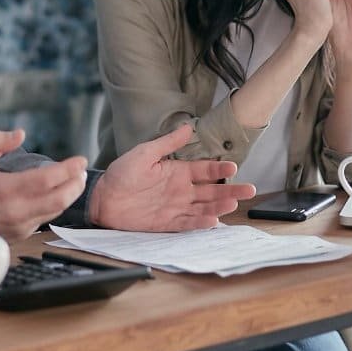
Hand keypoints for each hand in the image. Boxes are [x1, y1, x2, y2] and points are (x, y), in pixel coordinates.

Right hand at [0, 129, 87, 240]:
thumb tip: (20, 133)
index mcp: (7, 190)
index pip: (47, 179)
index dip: (68, 169)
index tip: (80, 160)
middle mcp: (17, 210)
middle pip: (60, 199)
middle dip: (77, 184)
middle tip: (82, 172)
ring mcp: (22, 225)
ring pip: (56, 211)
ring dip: (70, 195)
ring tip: (75, 181)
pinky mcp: (23, 234)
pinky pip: (46, 219)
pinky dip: (55, 205)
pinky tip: (57, 195)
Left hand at [87, 125, 256, 231]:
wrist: (102, 197)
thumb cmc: (121, 173)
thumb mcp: (145, 153)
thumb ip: (168, 143)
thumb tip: (188, 127)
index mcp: (177, 172)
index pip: (205, 171)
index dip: (219, 170)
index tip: (233, 167)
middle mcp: (180, 191)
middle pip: (211, 191)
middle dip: (230, 191)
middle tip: (249, 190)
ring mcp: (175, 207)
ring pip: (203, 208)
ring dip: (219, 207)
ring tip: (233, 204)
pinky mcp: (166, 223)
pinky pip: (187, 223)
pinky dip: (200, 223)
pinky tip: (213, 221)